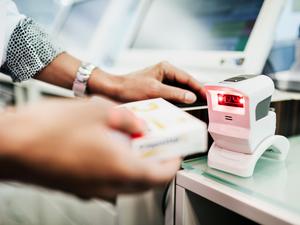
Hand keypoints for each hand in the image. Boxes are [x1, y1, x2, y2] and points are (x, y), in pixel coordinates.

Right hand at [0, 97, 179, 199]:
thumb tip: (139, 126)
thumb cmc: (51, 129)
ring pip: (126, 183)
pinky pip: (107, 181)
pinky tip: (110, 149)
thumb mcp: (100, 109)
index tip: (176, 154)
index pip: (160, 175)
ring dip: (136, 167)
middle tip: (158, 148)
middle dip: (156, 165)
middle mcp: (108, 185)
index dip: (172, 164)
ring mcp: (92, 190)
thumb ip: (128, 120)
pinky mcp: (78, 188)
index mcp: (120, 168)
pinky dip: (117, 168)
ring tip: (134, 146)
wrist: (13, 145)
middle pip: (144, 182)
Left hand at [88, 61, 204, 103]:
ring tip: (197, 107)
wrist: (113, 91)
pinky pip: (171, 95)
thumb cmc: (130, 88)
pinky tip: (181, 109)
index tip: (208, 96)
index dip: (199, 87)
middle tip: (206, 103)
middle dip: (194, 93)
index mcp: (165, 68)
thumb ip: (174, 94)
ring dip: (186, 98)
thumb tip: (191, 97)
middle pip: (185, 84)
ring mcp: (161, 81)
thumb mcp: (154, 91)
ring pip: (179, 90)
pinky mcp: (157, 89)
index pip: (187, 78)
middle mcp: (164, 73)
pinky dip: (177, 101)